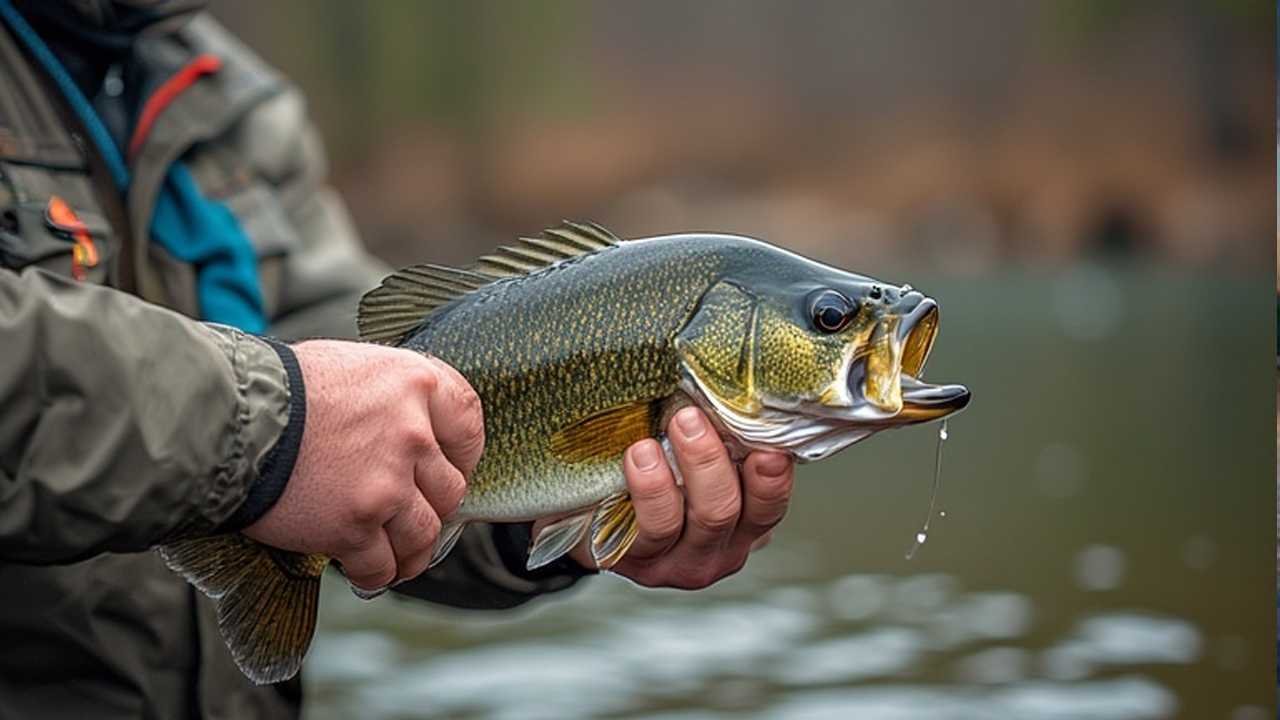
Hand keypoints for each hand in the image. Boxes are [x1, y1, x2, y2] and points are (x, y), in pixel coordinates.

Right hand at [243, 340, 482, 591]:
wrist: (225, 421)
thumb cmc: (279, 388)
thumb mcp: (350, 367)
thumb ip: (391, 398)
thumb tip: (408, 424)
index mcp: (415, 384)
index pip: (469, 425)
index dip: (465, 455)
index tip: (451, 469)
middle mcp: (412, 434)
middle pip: (450, 488)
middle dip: (432, 508)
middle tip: (410, 516)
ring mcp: (387, 485)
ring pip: (424, 534)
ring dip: (411, 552)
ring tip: (393, 558)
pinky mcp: (355, 527)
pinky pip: (382, 566)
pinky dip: (374, 575)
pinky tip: (361, 573)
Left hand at [569, 406, 794, 587]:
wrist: (602, 514)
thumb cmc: (665, 475)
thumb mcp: (701, 461)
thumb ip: (723, 437)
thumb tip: (728, 383)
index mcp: (742, 524)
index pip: (767, 508)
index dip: (771, 480)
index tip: (766, 448)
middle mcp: (713, 549)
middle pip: (721, 512)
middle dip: (706, 462)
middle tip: (687, 419)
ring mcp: (671, 560)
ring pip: (673, 523)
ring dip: (660, 482)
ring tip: (646, 446)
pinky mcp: (630, 560)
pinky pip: (635, 531)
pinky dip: (635, 495)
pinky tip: (631, 462)